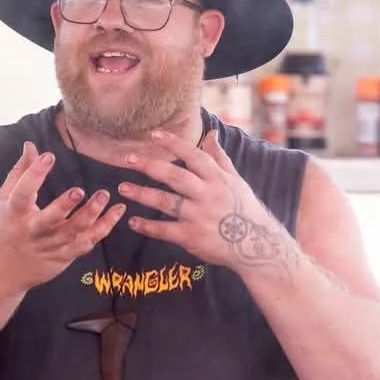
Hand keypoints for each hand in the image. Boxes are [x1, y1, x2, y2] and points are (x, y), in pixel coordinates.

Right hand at [0, 142, 124, 289]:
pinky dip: (104, 228)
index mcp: (14, 213)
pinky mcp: (65, 255)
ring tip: (104, 196)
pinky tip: (117, 212)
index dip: (34, 174)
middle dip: (64, 206)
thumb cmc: (4, 227)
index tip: (48, 156)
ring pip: (73, 232)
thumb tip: (31, 145)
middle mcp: (32, 231)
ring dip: (91, 215)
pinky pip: (87, 242)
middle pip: (50, 221)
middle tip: (79, 190)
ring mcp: (50, 246)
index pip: (22, 192)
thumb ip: (20, 172)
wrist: (3, 270)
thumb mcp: (5, 199)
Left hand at [119, 129, 294, 276]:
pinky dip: (148, 226)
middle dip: (150, 166)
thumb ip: (219, 158)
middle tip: (128, 160)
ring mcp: (199, 217)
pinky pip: (165, 230)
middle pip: (175, 176)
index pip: (193, 155)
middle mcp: (207, 195)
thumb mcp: (236, 181)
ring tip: (123, 188)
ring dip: (142, 194)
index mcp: (218, 179)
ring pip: (165, 202)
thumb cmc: (245, 210)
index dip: (173, 144)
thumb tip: (211, 134)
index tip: (154, 135)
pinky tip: (133, 221)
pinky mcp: (192, 237)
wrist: (256, 245)